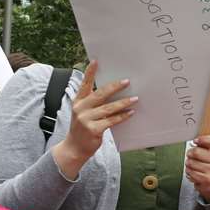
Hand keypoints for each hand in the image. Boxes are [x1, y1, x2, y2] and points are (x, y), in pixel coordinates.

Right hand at [51, 61, 136, 178]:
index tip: (96, 61)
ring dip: (123, 102)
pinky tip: (131, 112)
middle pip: (100, 94)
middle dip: (114, 87)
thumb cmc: (82, 128)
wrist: (74, 148)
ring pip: (108, 108)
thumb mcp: (83, 112)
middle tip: (127, 81)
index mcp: (78, 102)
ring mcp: (86, 119)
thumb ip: (93, 103)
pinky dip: (122, 116)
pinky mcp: (94, 129)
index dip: (90, 73)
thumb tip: (113, 92)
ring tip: (135, 98)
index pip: (84, 84)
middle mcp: (80, 108)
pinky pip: (112, 121)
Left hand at [186, 134, 209, 202]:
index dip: (204, 139)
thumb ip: (204, 143)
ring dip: (188, 164)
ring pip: (190, 162)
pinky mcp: (207, 178)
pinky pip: (190, 172)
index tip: (196, 141)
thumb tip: (196, 136)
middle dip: (190, 153)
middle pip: (196, 151)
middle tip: (191, 156)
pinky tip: (194, 172)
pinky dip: (189, 172)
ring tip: (194, 166)